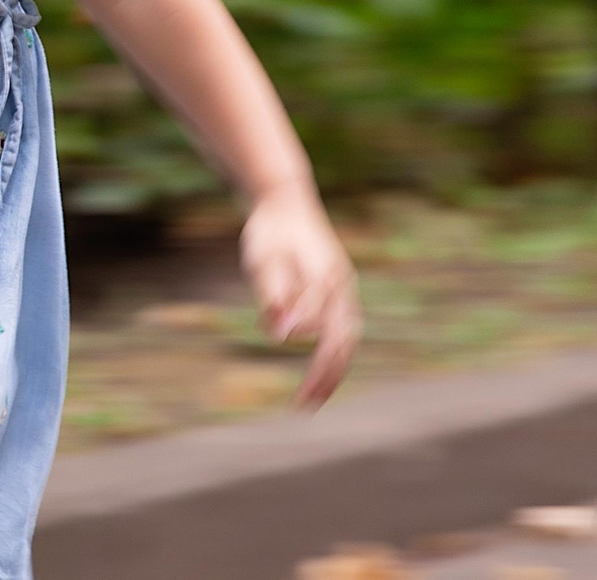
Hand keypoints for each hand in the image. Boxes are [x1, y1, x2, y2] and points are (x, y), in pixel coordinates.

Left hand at [239, 183, 361, 408]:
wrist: (286, 204)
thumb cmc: (270, 231)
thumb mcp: (263, 258)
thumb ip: (273, 294)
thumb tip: (281, 336)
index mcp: (326, 276)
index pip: (319, 320)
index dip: (301, 341)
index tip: (281, 350)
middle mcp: (342, 287)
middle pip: (342, 341)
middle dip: (325, 376)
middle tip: (304, 406)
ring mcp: (344, 292)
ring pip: (346, 341)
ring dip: (331, 372)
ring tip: (310, 400)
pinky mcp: (338, 295)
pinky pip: (342, 334)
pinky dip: (332, 358)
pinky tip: (315, 376)